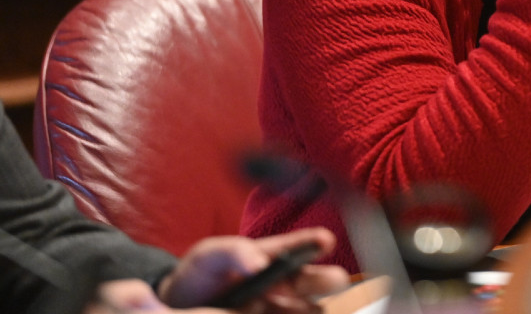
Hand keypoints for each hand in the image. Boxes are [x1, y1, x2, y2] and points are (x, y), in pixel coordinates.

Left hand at [153, 227, 348, 312]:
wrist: (180, 308)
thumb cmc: (200, 275)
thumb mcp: (209, 256)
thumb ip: (233, 252)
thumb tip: (259, 263)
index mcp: (272, 256)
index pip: (298, 246)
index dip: (315, 241)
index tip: (326, 239)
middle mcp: (283, 284)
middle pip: (315, 281)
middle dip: (328, 279)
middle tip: (334, 279)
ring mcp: (279, 309)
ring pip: (311, 309)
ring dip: (313, 308)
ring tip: (310, 308)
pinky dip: (299, 313)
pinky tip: (299, 311)